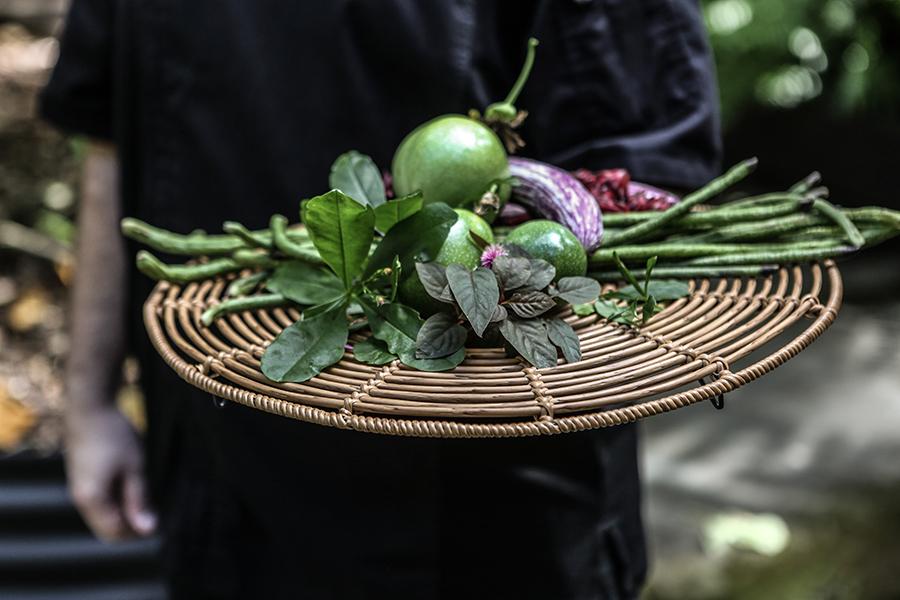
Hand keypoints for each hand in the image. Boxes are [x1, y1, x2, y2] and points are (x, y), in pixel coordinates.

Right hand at [65, 403, 157, 540]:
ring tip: (149, 498)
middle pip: (108, 529)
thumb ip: (138, 500)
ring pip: (104, 516)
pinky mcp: (83, 480)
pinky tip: (135, 487)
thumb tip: (147, 530)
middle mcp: (81, 500)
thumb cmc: (114, 435)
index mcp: (92, 500)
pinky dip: (117, 502)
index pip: (115, 534)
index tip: (162, 522)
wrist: (89, 409)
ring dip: (125, 513)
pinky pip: (101, 502)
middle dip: (132, 526)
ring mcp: (79, 490)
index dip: (138, 533)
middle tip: (157, 511)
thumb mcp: (134, 467)